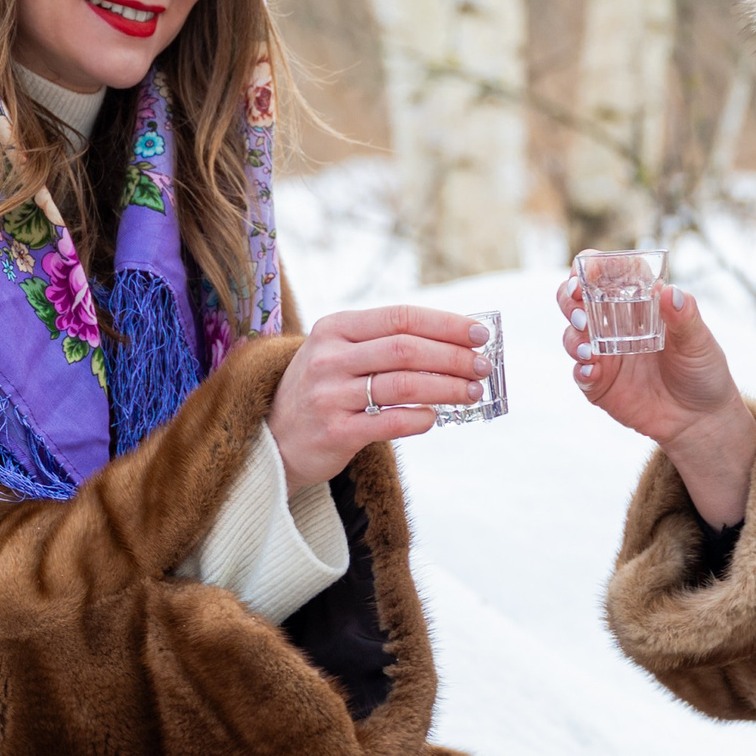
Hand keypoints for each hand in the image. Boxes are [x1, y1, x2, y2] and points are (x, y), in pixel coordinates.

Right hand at [271, 306, 491, 488]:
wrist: (273, 439)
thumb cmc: (323, 391)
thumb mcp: (339, 354)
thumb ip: (385, 344)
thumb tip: (456, 342)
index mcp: (335, 328)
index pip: (400, 317)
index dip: (446, 324)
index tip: (480, 334)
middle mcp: (329, 358)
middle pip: (405, 349)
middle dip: (453, 356)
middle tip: (483, 367)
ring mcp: (329, 395)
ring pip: (403, 385)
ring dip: (447, 388)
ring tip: (472, 393)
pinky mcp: (334, 432)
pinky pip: (389, 423)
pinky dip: (420, 419)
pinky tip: (434, 418)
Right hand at [556, 262, 755, 525]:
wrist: (701, 419)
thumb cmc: (703, 370)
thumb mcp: (700, 342)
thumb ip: (685, 317)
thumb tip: (671, 292)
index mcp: (638, 303)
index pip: (607, 274)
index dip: (593, 266)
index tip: (588, 271)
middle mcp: (614, 324)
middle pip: (577, 300)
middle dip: (569, 297)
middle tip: (578, 304)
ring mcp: (603, 354)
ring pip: (573, 335)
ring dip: (573, 336)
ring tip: (588, 346)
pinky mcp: (599, 384)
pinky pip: (580, 374)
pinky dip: (581, 370)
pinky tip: (591, 371)